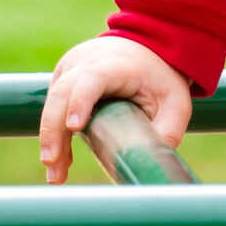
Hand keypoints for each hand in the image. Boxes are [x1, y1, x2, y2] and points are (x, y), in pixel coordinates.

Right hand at [38, 35, 191, 183]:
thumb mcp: (175, 101)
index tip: (74, 128)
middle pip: (62, 93)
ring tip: (56, 175)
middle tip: (53, 163)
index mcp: (117, 65)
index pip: (92, 79)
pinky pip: (53, 108)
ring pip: (53, 103)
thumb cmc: (160, 78)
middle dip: (54, 130)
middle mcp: (87, 62)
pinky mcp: (62, 80)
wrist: (146, 50)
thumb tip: (150, 164)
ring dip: (50, 140)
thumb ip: (168, 130)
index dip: (80, 102)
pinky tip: (59, 161)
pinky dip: (54, 135)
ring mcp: (71, 69)